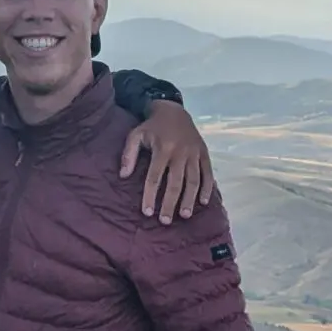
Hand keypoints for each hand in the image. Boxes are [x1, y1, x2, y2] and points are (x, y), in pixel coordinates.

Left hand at [118, 101, 215, 218]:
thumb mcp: (135, 135)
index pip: (155, 177)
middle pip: (175, 182)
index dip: (150, 196)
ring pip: (194, 180)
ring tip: (185, 215)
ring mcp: (194, 153)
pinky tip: (203, 202)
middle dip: (170, 203)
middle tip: (165, 221)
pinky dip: (208, 187)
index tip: (147, 212)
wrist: (174, 109)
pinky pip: (208, 172)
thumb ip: (128, 155)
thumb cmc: (152, 127)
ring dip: (189, 199)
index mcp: (162, 148)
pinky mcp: (204, 153)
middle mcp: (180, 152)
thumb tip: (123, 176)